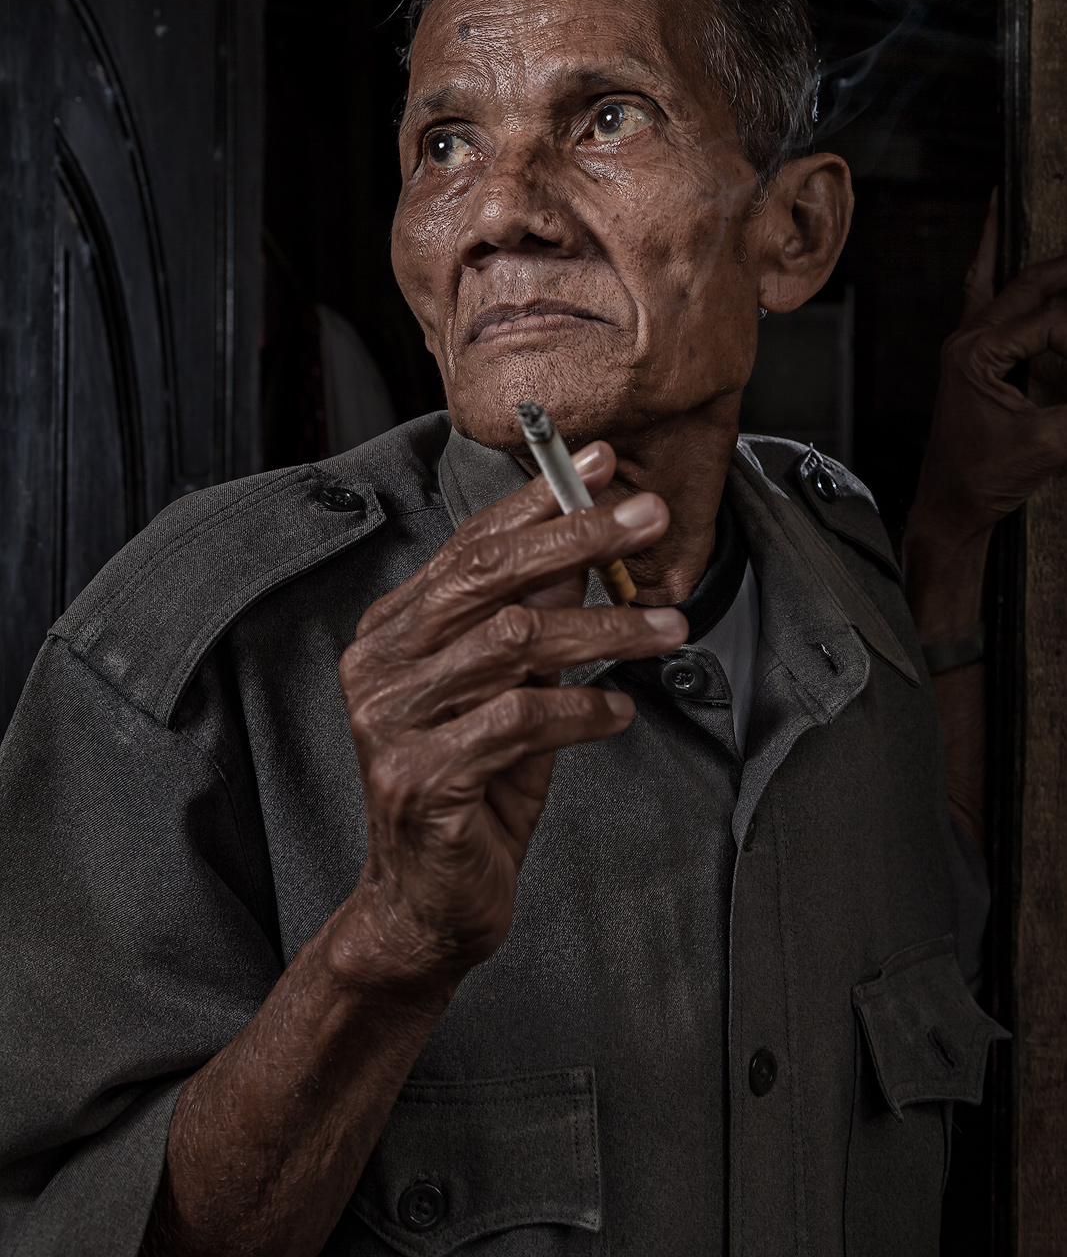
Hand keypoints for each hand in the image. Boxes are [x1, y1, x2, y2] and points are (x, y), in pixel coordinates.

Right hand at [335, 442, 686, 986]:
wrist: (428, 902)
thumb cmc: (472, 792)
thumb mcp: (508, 691)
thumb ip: (532, 621)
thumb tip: (582, 549)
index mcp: (393, 631)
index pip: (470, 546)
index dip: (539, 501)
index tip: (599, 466)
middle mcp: (379, 665)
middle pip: (487, 577)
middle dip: (577, 537)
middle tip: (647, 520)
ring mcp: (391, 721)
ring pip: (513, 643)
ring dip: (604, 629)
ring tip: (664, 629)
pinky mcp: (422, 777)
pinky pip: (520, 721)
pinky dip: (582, 711)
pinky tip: (618, 712)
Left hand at [908, 194, 1066, 550]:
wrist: (948, 509)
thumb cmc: (985, 479)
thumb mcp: (1050, 443)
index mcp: (977, 354)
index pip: (1051, 323)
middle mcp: (967, 342)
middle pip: (1025, 284)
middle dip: (1065, 263)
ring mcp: (966, 349)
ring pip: (997, 282)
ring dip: (1013, 248)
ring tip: (1007, 200)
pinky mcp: (973, 362)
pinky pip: (983, 299)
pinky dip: (991, 265)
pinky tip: (991, 234)